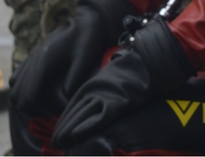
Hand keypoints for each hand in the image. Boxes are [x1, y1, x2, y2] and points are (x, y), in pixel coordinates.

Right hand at [9, 0, 132, 116]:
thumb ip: (75, 77)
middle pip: (17, 92)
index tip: (45, 114)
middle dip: (27, 105)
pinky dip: (23, 85)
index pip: (28, 93)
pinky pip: (19, 74)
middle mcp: (34, 57)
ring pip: (15, 83)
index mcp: (45, 60)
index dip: (33, 108)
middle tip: (43, 112)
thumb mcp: (86, 58)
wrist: (87, 21)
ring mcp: (33, 55)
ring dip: (23, 96)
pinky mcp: (34, 53)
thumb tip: (66, 95)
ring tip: (39, 104)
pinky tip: (37, 90)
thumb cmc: (88, 40)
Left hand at [51, 18, 192, 148]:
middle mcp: (96, 89)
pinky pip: (99, 117)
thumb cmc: (133, 72)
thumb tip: (95, 109)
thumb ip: (102, 92)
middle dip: (64, 128)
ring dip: (70, 130)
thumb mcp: (111, 79)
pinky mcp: (117, 103)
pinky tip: (76, 135)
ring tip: (60, 142)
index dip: (66, 119)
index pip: (74, 104)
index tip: (59, 132)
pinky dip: (86, 127)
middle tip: (55, 141)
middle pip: (75, 111)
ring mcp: (106, 95)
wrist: (149, 63)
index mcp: (93, 83)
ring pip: (82, 115)